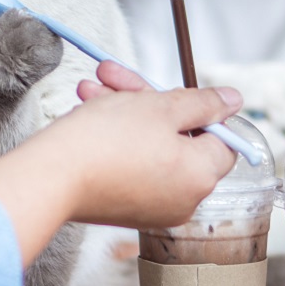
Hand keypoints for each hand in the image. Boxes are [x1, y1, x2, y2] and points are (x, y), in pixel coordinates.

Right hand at [0, 61, 240, 265]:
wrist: (51, 177)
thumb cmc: (105, 140)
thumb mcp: (160, 106)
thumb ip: (202, 103)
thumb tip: (233, 101)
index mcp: (201, 175)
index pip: (221, 140)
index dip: (199, 111)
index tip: (171, 93)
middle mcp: (183, 199)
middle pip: (178, 138)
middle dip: (145, 101)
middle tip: (116, 77)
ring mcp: (152, 208)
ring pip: (148, 147)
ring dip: (122, 112)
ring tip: (91, 89)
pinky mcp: (123, 208)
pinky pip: (130, 166)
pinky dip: (114, 140)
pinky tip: (87, 113)